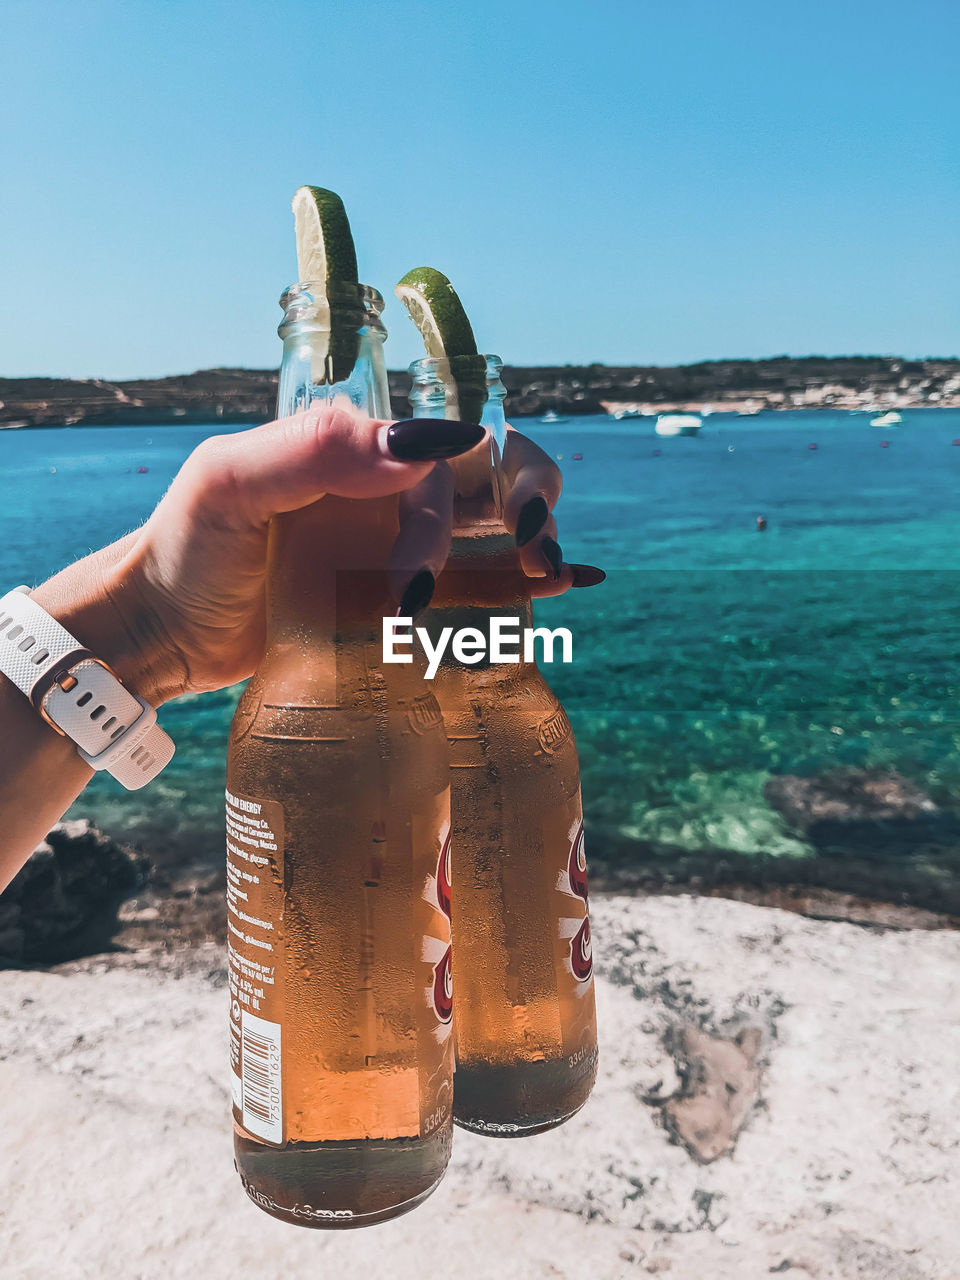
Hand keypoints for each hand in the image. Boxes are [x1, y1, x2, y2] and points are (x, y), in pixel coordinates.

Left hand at [32, 404, 603, 706]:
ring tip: (548, 577)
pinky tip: (564, 592)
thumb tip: (421, 444)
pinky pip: (473, 593)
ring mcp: (398, 553)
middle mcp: (390, 495)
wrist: (164, 634)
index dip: (500, 459)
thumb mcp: (232, 481)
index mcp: (361, 451)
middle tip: (532, 550)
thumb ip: (316, 450)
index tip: (514, 509)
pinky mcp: (398, 611)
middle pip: (492, 477)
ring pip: (493, 534)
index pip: (452, 436)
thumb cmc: (188, 546)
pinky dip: (522, 589)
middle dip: (529, 503)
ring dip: (534, 546)